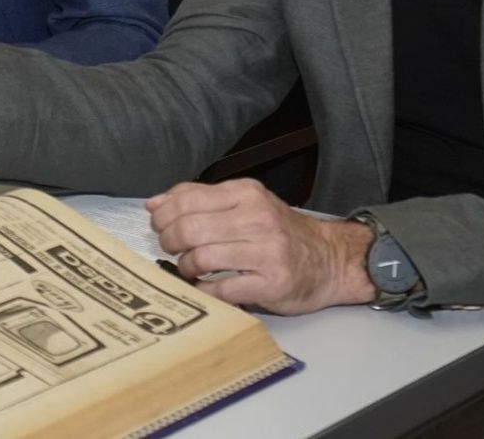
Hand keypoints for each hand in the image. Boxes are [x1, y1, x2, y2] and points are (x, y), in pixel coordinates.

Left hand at [147, 179, 374, 313]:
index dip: (163, 216)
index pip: (187, 199)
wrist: (329, 259)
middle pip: (189, 229)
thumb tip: (154, 203)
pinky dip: (204, 290)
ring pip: (201, 258)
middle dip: (169, 242)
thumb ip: (199, 198)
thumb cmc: (278, 232)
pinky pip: (221, 289)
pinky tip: (205, 286)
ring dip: (185, 268)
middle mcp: (257, 218)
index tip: (159, 226)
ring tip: (189, 269)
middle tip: (171, 249)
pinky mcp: (271, 283)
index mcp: (246, 193)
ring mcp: (266, 252)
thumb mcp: (244, 203)